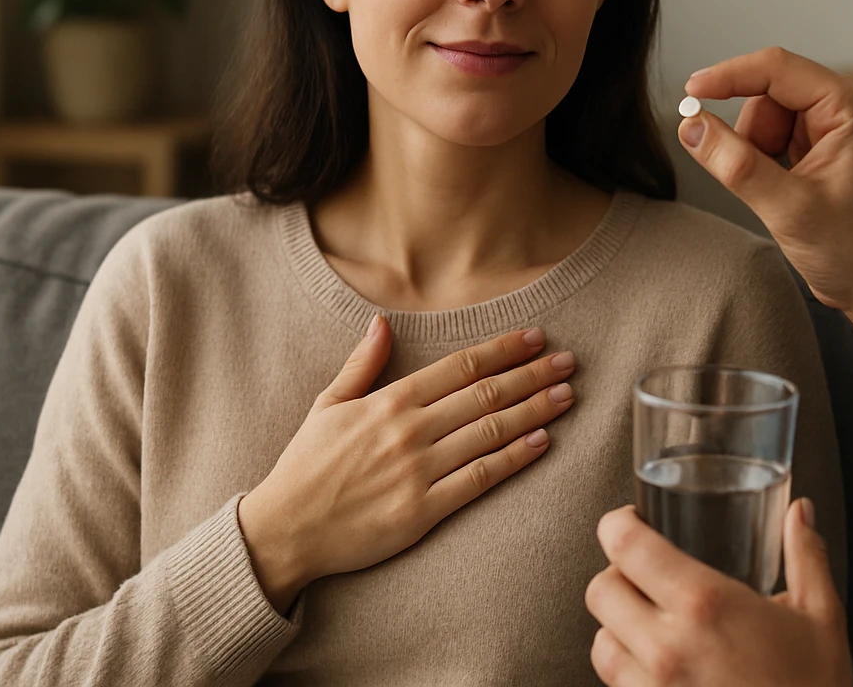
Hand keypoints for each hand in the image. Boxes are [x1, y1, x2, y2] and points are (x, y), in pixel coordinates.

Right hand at [238, 315, 575, 611]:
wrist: (284, 530)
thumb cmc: (305, 467)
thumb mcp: (327, 405)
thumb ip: (361, 365)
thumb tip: (381, 323)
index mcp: (389, 402)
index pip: (461, 367)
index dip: (503, 350)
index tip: (535, 338)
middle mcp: (410, 431)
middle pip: (486, 395)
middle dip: (533, 375)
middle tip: (569, 362)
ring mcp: (419, 471)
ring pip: (490, 432)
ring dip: (534, 410)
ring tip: (566, 396)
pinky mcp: (424, 511)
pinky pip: (480, 479)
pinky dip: (514, 458)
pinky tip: (541, 442)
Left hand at [586, 499, 852, 686]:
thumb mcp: (822, 617)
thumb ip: (806, 556)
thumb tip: (800, 514)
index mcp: (705, 605)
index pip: (626, 546)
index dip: (617, 524)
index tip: (628, 522)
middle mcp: (668, 648)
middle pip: (600, 591)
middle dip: (617, 575)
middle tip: (643, 573)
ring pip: (600, 644)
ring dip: (617, 627)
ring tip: (649, 623)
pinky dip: (628, 672)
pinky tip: (660, 668)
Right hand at [679, 48, 852, 407]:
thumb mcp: (790, 209)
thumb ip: (738, 166)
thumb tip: (691, 126)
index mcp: (846, 105)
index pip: (775, 68)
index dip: (728, 76)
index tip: (689, 92)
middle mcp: (838, 106)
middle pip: (763, 93)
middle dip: (747, 135)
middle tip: (753, 180)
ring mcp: (824, 126)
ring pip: (758, 117)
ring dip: (751, 153)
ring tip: (779, 194)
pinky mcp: (811, 147)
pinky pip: (763, 138)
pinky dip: (757, 163)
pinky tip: (780, 193)